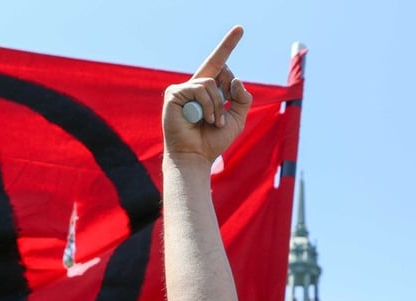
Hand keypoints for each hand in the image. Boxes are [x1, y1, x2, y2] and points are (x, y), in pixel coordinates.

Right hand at [162, 26, 252, 163]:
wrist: (196, 156)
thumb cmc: (213, 140)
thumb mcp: (237, 119)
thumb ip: (242, 98)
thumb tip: (236, 78)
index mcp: (208, 90)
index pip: (220, 65)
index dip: (228, 46)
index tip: (240, 29)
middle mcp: (195, 86)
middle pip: (218, 67)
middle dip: (227, 86)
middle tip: (219, 117)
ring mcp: (183, 89)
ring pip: (211, 82)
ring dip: (217, 105)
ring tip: (213, 122)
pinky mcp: (174, 94)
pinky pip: (199, 89)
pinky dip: (207, 106)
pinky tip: (203, 119)